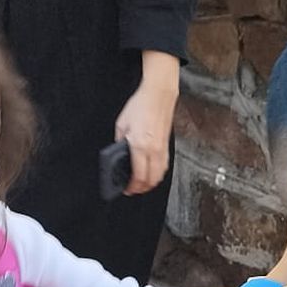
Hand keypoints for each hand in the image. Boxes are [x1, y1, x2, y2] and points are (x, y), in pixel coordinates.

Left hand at [114, 52, 179, 194]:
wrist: (158, 97)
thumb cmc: (140, 106)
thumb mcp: (121, 125)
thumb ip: (120, 142)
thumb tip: (119, 155)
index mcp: (139, 145)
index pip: (138, 175)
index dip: (132, 186)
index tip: (126, 189)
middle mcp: (153, 150)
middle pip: (151, 180)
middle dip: (141, 188)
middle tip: (132, 189)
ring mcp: (162, 149)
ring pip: (159, 176)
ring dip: (151, 183)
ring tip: (142, 184)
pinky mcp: (167, 147)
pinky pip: (164, 167)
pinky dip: (157, 174)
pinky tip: (152, 174)